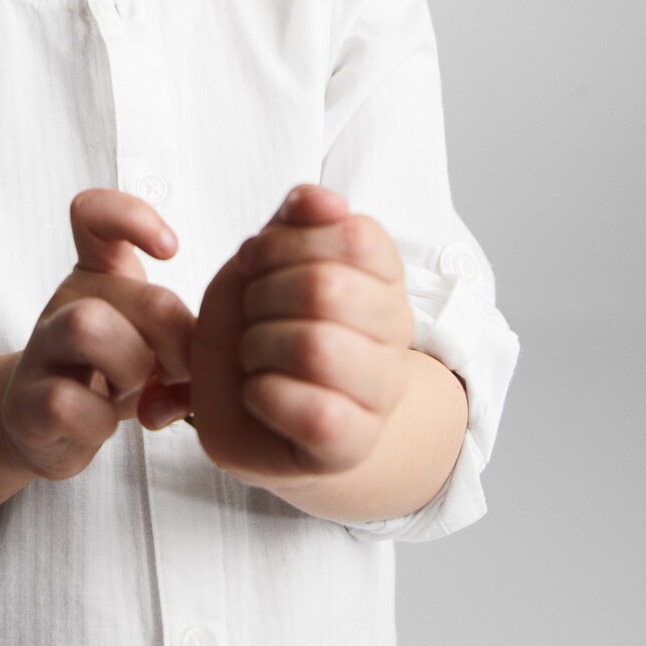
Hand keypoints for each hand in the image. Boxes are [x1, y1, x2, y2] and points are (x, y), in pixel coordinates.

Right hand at [0, 189, 193, 480]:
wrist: (43, 428)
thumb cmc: (111, 375)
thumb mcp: (152, 342)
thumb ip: (185, 334)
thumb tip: (215, 348)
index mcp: (97, 275)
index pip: (93, 213)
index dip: (133, 217)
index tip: (170, 250)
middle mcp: (65, 301)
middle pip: (138, 293)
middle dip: (176, 339)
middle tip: (178, 371)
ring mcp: (40, 349)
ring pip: (88, 325)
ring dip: (132, 369)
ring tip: (132, 392)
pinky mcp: (26, 402)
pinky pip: (68, 402)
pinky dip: (99, 422)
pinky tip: (100, 424)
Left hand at [187, 185, 414, 489]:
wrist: (260, 413)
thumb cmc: (264, 325)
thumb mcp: (266, 261)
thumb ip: (294, 220)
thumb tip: (323, 200)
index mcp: (382, 278)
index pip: (356, 236)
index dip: (286, 242)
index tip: (254, 262)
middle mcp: (394, 333)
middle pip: (328, 288)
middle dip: (263, 295)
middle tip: (251, 313)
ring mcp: (379, 393)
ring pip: (320, 348)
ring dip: (260, 345)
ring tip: (254, 355)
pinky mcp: (351, 444)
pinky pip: (314, 412)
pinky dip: (266, 395)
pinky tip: (257, 393)